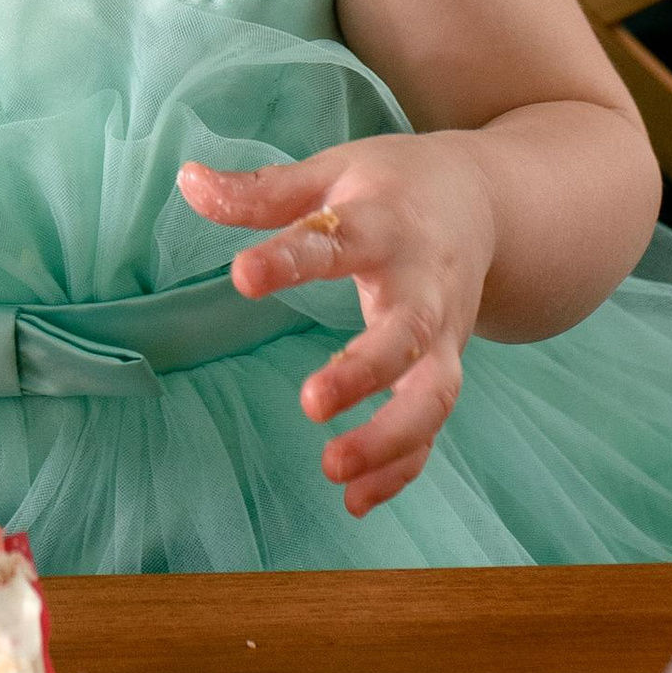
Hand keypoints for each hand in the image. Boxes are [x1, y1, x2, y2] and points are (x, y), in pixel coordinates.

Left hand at [177, 134, 497, 518]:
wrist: (484, 205)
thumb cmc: (392, 188)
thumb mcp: (330, 172)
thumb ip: (261, 191)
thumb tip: (187, 182)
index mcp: (386, 225)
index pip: (338, 240)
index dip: (291, 258)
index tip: (243, 276)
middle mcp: (423, 287)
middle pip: (406, 334)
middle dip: (364, 372)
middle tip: (311, 402)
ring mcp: (441, 337)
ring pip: (433, 395)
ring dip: (390, 437)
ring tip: (334, 468)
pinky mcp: (443, 371)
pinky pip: (432, 429)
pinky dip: (402, 469)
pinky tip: (355, 501)